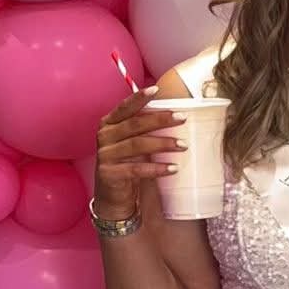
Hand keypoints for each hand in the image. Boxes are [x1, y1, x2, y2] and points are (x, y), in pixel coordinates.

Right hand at [95, 88, 183, 217]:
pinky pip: (136, 169)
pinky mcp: (109, 174)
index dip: (139, 98)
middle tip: (182, 119)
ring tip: (183, 146)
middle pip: (134, 124)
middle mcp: (104, 136)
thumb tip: (176, 114)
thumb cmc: (128, 165)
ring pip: (137, 145)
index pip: (124, 107)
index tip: (156, 89)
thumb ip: (145, 129)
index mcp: (109, 124)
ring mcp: (105, 155)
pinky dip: (157, 168)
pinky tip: (173, 168)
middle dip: (160, 120)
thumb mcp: (134, 144)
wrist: (114, 198)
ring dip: (162, 144)